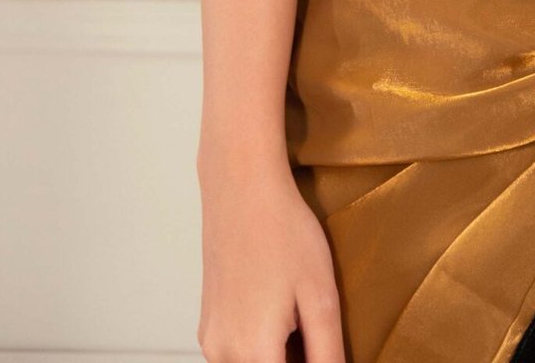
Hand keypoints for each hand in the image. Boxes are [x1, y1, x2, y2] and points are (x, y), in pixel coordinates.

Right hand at [196, 149, 343, 361]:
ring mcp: (211, 341)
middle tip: (313, 330)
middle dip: (295, 360)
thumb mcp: (320, 296)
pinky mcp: (207, 326)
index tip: (321, 349)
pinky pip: (235, 354)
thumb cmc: (283, 232)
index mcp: (253, 352)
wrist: (242, 189)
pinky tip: (280, 312)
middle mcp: (223, 355)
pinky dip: (259, 348)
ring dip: (277, 357)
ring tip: (299, 320)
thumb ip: (327, 353)